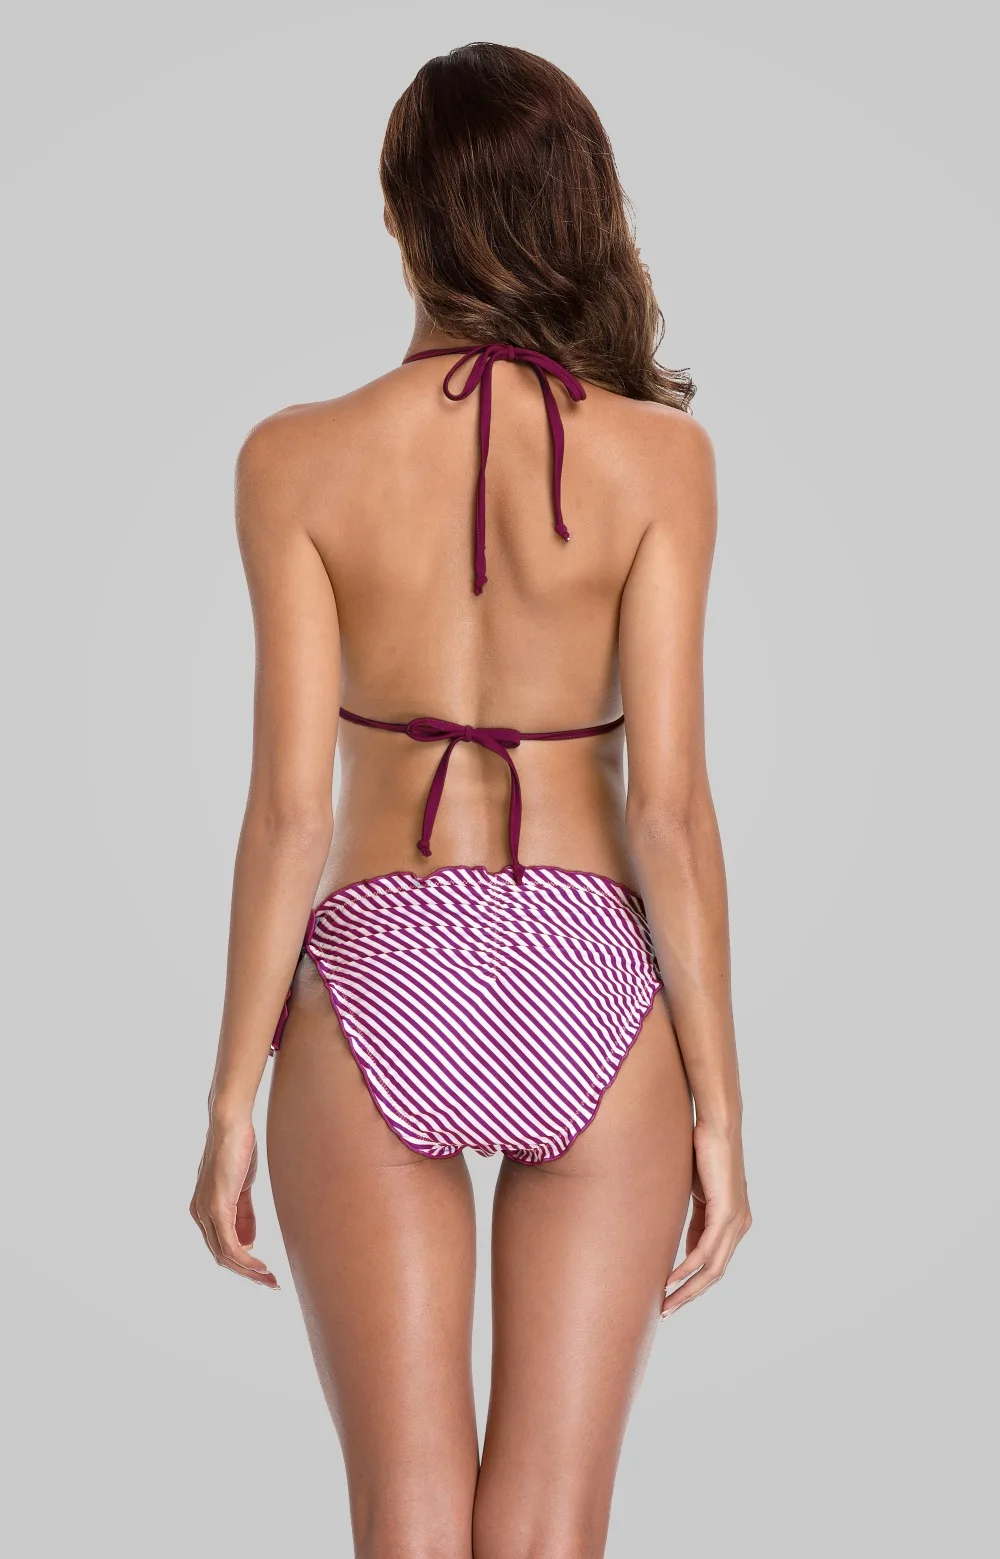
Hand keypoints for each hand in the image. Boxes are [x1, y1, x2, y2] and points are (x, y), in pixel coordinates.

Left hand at [190, 1118, 278, 1287]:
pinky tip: (261, 1266)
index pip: (222, 1246)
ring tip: (271, 1279)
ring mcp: (205, 1212)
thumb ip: (243, 1213)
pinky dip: (246, 1259)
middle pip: (222, 1256)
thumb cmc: (239, 1148)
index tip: (264, 1272)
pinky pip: (230, 1244)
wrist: (231, 1124)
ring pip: (225, 1255)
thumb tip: (249, 1241)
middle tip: (271, 1284)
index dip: (243, 1263)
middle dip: (247, 1273)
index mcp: (204, 1210)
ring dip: (249, 1271)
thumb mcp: (242, 1186)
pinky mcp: (216, 1208)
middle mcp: (200, 1214)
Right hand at [661, 1120, 749, 1317]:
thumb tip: (682, 1240)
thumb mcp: (697, 1190)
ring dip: (687, 1289)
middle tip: (666, 1311)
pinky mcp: (726, 1213)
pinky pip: (706, 1251)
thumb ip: (695, 1216)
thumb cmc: (704, 1150)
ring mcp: (735, 1221)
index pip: (713, 1262)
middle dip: (689, 1295)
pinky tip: (671, 1280)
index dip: (692, 1282)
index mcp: (733, 1221)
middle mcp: (739, 1225)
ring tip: (665, 1303)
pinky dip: (688, 1269)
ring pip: (712, 1269)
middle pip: (714, 1273)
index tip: (670, 1294)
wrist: (717, 1124)